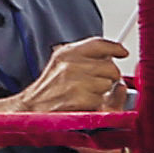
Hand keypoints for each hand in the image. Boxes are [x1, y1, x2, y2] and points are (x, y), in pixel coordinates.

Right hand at [4, 38, 128, 118]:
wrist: (31, 108)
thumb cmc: (50, 88)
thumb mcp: (63, 64)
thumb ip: (88, 57)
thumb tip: (116, 55)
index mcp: (67, 53)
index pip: (99, 43)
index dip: (115, 47)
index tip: (122, 52)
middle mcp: (70, 64)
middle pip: (110, 66)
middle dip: (109, 76)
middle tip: (98, 82)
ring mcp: (75, 81)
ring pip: (108, 84)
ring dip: (102, 92)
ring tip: (85, 94)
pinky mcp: (78, 99)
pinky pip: (102, 100)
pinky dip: (96, 104)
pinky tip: (82, 103)